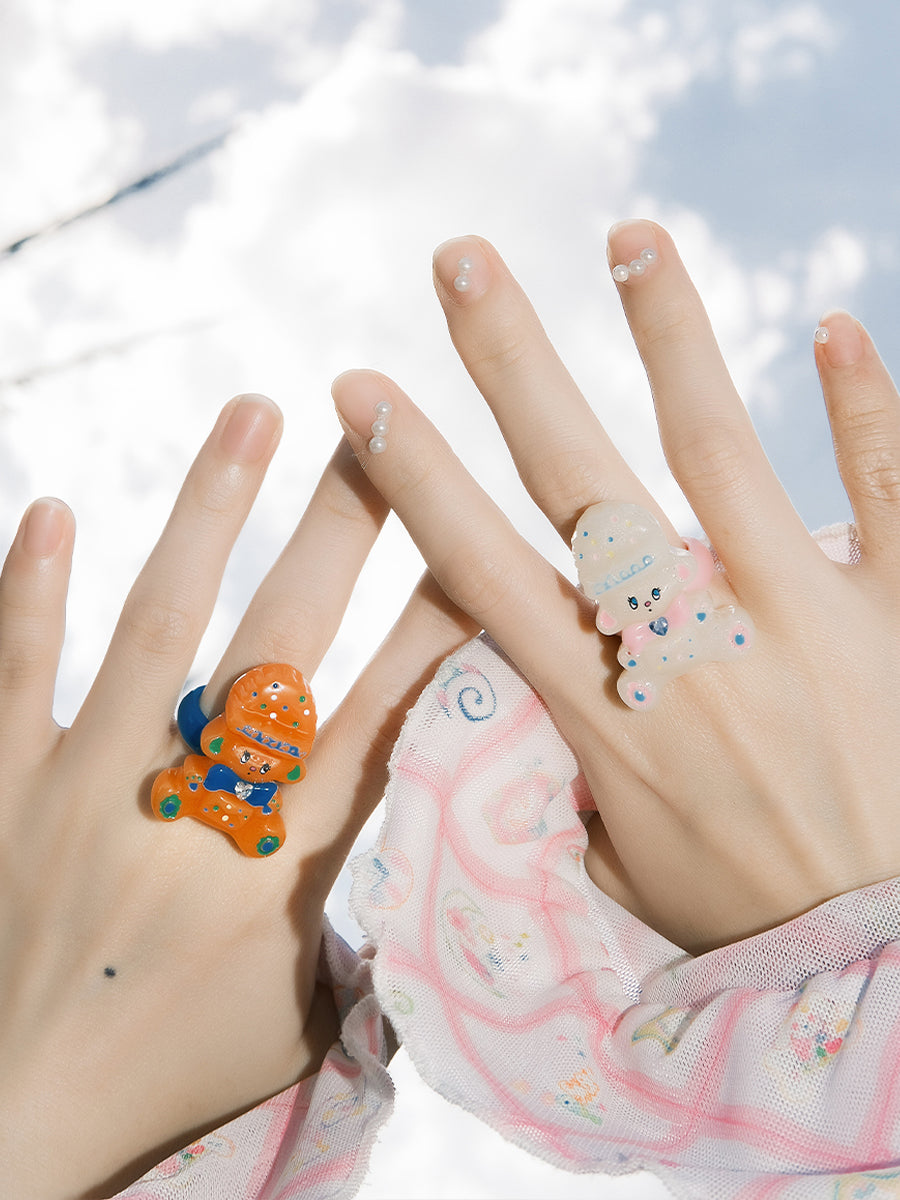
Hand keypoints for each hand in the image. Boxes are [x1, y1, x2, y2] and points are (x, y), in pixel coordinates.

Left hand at [0, 394, 475, 1198]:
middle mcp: (193, 820)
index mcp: (281, 878)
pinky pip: (14, 675)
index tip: (477, 544)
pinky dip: (30, 591)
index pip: (382, 724)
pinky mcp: (5, 790)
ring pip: (158, 630)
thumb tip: (424, 835)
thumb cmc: (174, 1071)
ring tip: (254, 412)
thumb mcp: (301, 1015)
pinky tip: (53, 509)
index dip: (436, 628)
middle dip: (340, 531)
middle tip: (378, 433)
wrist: (17, 1125)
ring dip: (209, 514)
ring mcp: (87, 795)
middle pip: (284, 650)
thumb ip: (361, 918)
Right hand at [332, 221, 899, 957]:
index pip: (483, 569)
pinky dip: (863, 411)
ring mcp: (798, 622)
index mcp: (606, 714)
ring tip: (629, 237)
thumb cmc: (744, 918)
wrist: (885, 959)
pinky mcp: (896, 617)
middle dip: (513, 365)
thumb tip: (561, 709)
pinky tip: (838, 326)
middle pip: (579, 483)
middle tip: (463, 256)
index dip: (417, 474)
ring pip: (719, 457)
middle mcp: (687, 651)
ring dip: (670, 340)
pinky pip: (884, 497)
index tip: (361, 389)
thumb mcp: (621, 863)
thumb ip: (579, 775)